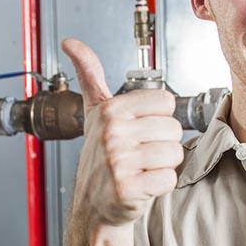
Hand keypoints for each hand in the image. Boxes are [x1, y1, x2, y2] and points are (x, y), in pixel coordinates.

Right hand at [62, 38, 182, 226]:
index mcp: (110, 110)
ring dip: (163, 165)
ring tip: (142, 168)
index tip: (139, 130)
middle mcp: (112, 133)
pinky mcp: (127, 188)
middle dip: (162, 144)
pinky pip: (169, 179)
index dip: (157, 118)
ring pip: (175, 154)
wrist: (93, 203)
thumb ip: (89, 75)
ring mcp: (118, 162)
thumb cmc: (100, 155)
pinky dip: (160, 185)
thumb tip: (71, 43)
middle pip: (173, 129)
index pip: (166, 102)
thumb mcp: (94, 112)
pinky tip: (142, 184)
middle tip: (140, 154)